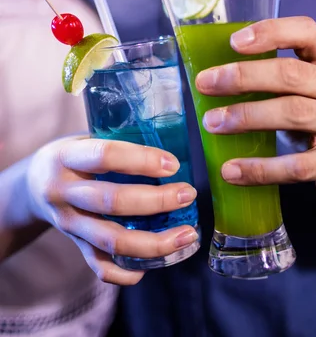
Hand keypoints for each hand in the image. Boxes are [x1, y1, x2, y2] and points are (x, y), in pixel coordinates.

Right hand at [26, 136, 197, 284]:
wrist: (32, 187)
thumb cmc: (73, 156)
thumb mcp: (84, 139)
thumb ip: (117, 142)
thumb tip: (171, 146)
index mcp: (67, 156)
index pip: (104, 156)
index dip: (141, 160)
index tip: (173, 163)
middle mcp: (64, 192)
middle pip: (112, 201)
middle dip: (157, 200)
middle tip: (188, 194)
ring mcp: (68, 224)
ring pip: (112, 240)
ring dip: (154, 241)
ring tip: (187, 233)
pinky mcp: (75, 247)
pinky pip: (102, 267)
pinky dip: (130, 271)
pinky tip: (156, 261)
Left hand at [196, 17, 315, 202]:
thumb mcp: (311, 86)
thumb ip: (277, 77)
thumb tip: (215, 76)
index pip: (307, 32)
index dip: (271, 32)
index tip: (234, 41)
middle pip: (290, 74)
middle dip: (243, 77)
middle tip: (205, 83)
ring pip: (292, 113)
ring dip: (246, 116)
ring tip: (212, 123)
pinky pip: (296, 166)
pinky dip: (259, 169)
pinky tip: (231, 170)